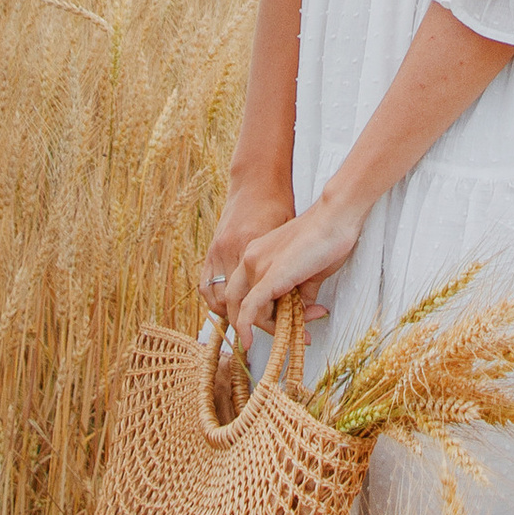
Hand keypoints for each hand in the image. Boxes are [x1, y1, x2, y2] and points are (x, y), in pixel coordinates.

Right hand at [199, 177, 290, 327]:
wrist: (258, 179)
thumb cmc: (280, 206)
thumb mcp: (293, 241)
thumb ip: (295, 272)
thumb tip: (305, 307)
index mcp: (254, 253)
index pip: (257, 305)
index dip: (273, 325)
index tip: (288, 335)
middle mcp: (233, 255)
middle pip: (237, 307)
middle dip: (256, 324)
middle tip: (279, 331)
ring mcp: (219, 251)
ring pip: (218, 299)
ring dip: (235, 314)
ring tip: (256, 321)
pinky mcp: (213, 248)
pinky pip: (207, 285)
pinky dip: (219, 298)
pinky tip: (234, 304)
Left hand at [224, 192, 362, 351]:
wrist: (336, 218)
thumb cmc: (327, 238)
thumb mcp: (309, 272)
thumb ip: (301, 292)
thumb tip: (304, 312)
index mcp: (257, 254)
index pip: (246, 293)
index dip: (263, 314)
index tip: (288, 324)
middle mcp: (250, 258)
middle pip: (241, 304)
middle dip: (263, 325)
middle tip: (291, 333)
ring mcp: (256, 265)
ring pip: (249, 311)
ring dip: (272, 328)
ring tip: (302, 331)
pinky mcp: (268, 276)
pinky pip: (250, 308)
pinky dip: (247, 328)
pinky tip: (249, 342)